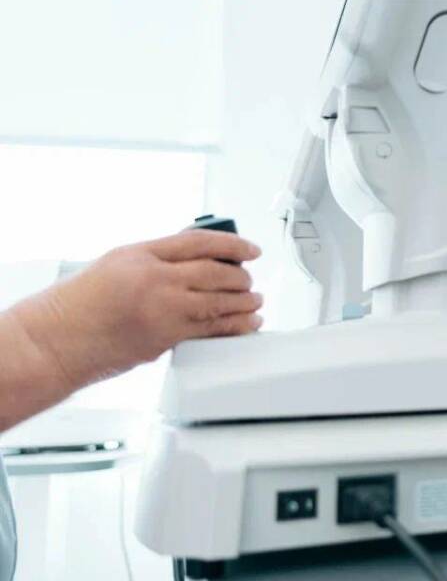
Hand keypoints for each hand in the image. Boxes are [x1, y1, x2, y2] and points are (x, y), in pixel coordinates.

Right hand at [22, 229, 263, 387]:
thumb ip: (156, 262)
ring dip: (243, 301)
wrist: (54, 342)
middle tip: (249, 279)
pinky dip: (234, 325)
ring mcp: (162, 308)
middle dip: (240, 276)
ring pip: (218, 301)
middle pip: (215, 271)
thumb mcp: (117, 265)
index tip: (250, 249)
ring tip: (255, 301)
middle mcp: (154, 278)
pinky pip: (210, 329)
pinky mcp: (165, 337)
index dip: (233, 244)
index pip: (199, 241)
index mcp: (141, 255)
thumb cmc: (78, 305)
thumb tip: (196, 264)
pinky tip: (247, 323)